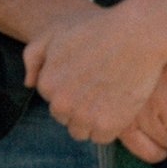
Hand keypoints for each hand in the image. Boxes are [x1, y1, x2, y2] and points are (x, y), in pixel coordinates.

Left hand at [23, 0, 166, 145]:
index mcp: (46, 84)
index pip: (54, 101)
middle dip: (80, 106)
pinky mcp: (106, 126)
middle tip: (100, 84)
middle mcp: (60, 104)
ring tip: (109, 94)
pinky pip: (101, 138)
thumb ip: (33, 56)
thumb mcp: (55, 32)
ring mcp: (82, 116)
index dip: (72, 89)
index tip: (87, 74)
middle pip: (66, 118)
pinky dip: (110, 126)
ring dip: (93, 119)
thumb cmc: (98, 30)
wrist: (137, 34)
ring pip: (82, 131)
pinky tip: (118, 103)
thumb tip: (29, 84)